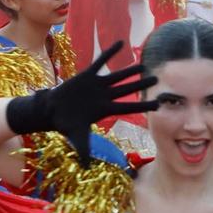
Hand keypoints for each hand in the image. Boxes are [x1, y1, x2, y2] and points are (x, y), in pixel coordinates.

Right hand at [5, 41, 157, 163]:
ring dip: (130, 69)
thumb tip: (86, 169)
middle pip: (127, 89)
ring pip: (117, 75)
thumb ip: (84, 152)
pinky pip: (100, 61)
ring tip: (142, 62)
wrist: (53, 111)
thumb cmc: (67, 125)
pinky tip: (120, 43)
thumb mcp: (77, 139)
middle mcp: (105, 96)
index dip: (143, 105)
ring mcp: (97, 85)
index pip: (129, 107)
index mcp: (106, 109)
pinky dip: (109, 53)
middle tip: (157, 77)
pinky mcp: (87, 75)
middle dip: (141, 84)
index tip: (158, 103)